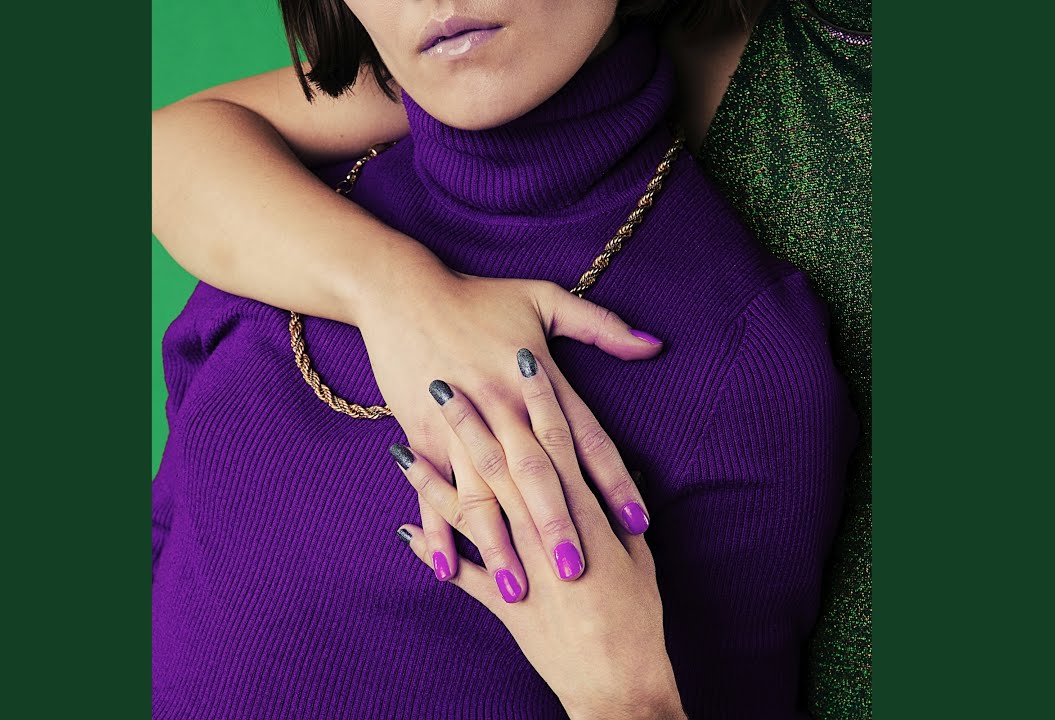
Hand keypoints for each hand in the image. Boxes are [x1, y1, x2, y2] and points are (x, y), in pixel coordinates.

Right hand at [361, 264, 662, 598]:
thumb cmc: (477, 296)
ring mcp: (458, 428)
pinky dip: (436, 530)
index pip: (585, 439)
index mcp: (538, 383)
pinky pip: (432, 492)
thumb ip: (602, 326)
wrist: (401, 292)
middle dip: (555, 527)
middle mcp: (501, 410)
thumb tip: (654, 345)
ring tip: (518, 589)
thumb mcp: (544, 299)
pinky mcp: (422, 436)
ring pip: (482, 495)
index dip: (613, 481)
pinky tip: (446, 570)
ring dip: (499, 544)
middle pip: (535, 476)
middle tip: (577, 574)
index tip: (637, 522)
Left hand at [392, 353, 685, 718]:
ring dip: (436, 476)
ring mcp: (515, 565)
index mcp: (582, 514)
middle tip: (446, 381)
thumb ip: (614, 511)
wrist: (615, 682)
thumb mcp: (637, 557)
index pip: (557, 439)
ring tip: (402, 443)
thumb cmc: (635, 620)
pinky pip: (456, 570)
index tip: (520, 356)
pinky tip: (402, 527)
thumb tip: (612, 471)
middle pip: (502, 461)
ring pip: (468, 509)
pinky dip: (432, 549)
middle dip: (475, 419)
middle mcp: (542, 531)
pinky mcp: (498, 602)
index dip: (538, 396)